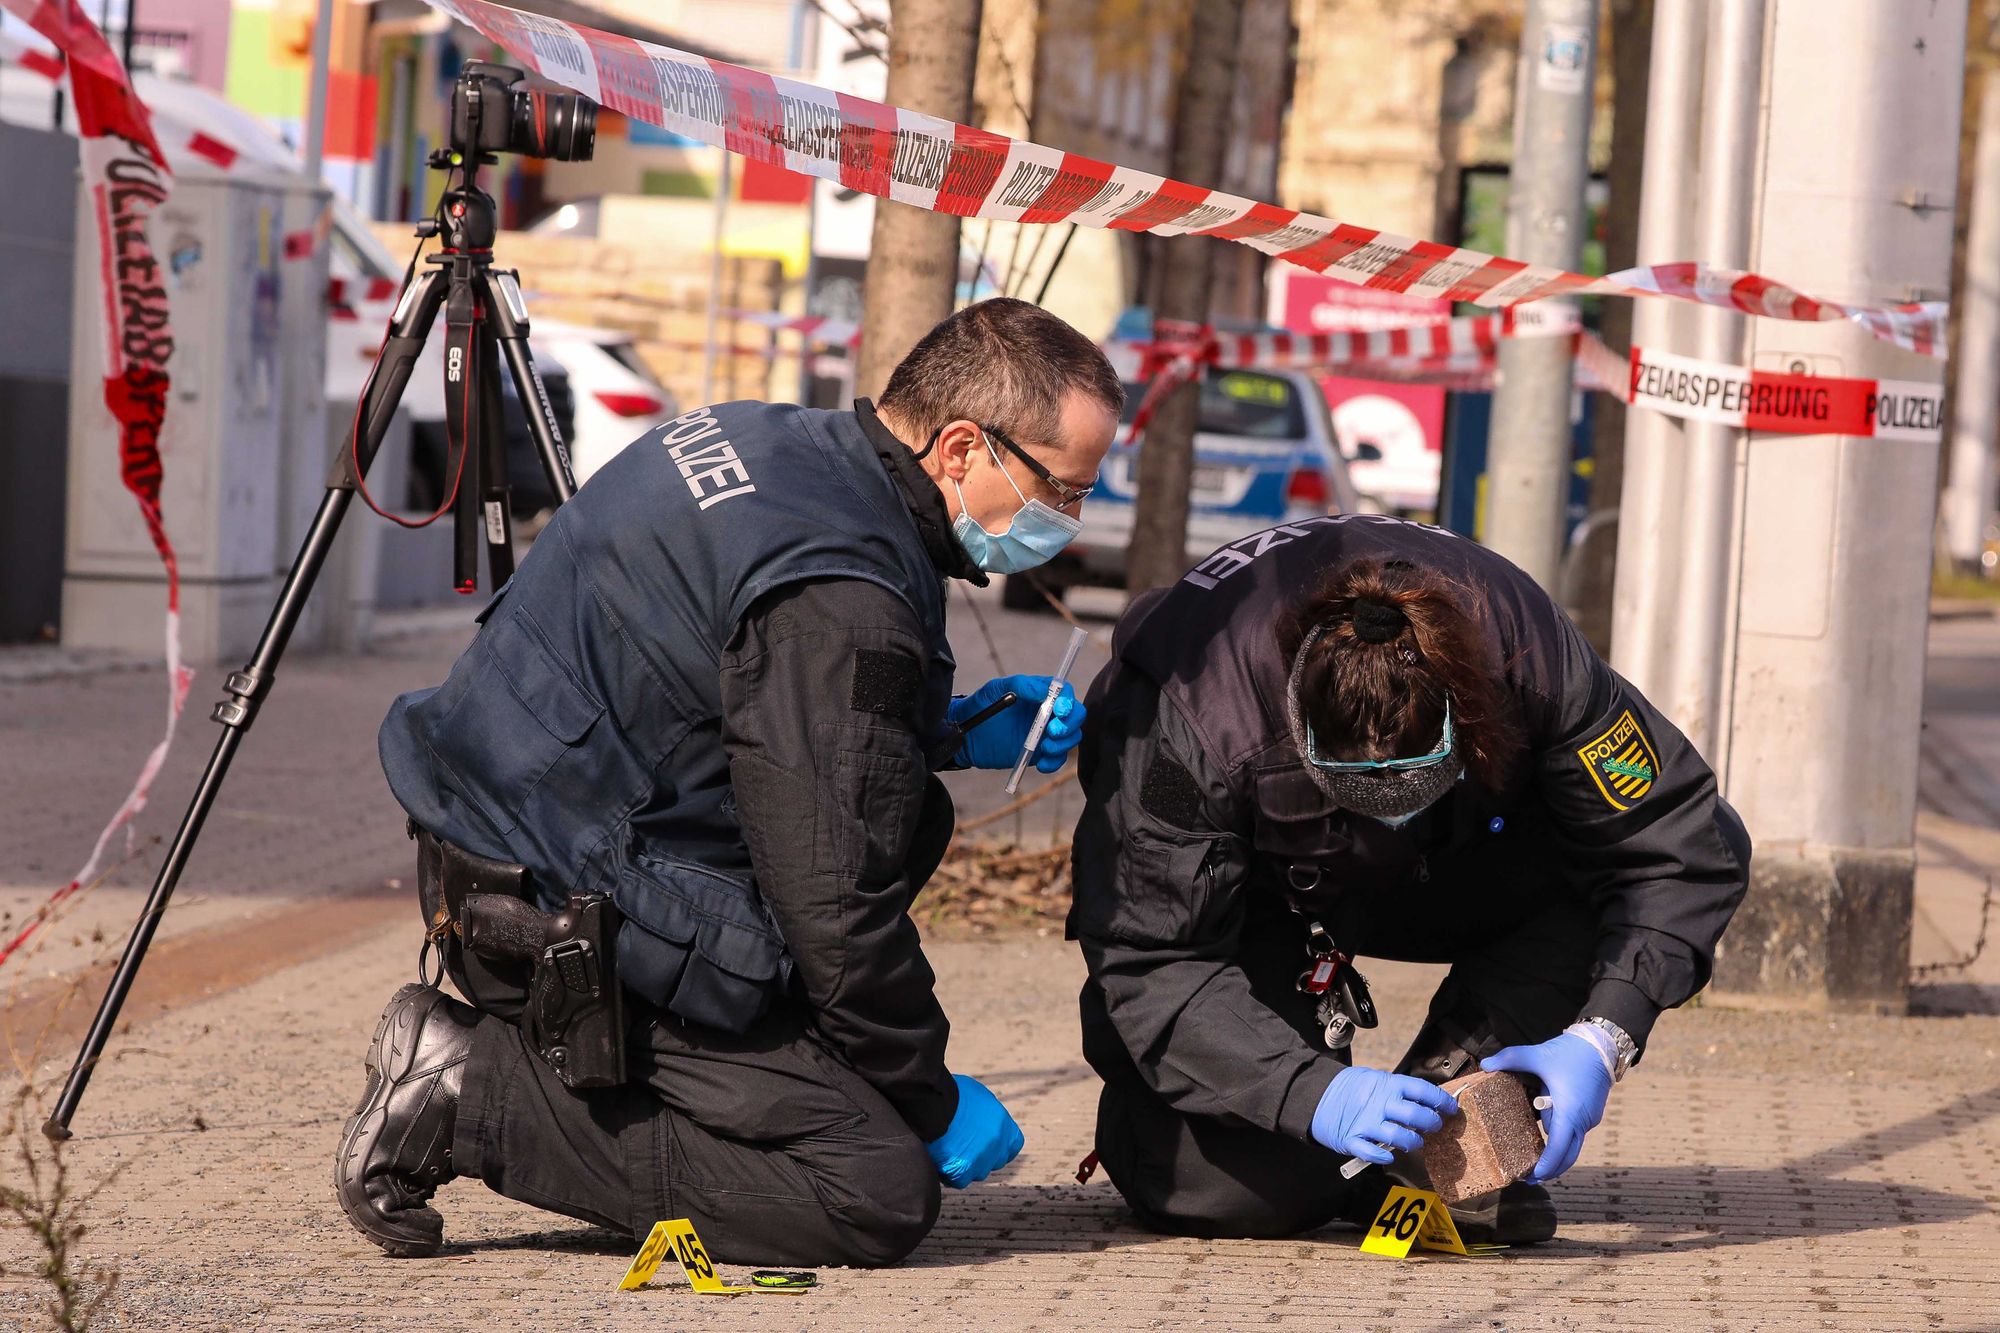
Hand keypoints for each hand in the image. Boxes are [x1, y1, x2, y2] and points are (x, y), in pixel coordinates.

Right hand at [925, 1074, 1024, 1187]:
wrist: (933, 1103)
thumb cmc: (952, 1094)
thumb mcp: (980, 1098)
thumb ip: (987, 1115)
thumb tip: (984, 1122)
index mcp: (1004, 1126)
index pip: (1013, 1145)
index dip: (1000, 1146)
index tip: (987, 1144)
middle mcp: (997, 1146)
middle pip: (994, 1161)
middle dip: (982, 1157)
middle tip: (963, 1147)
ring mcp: (981, 1161)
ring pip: (976, 1172)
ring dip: (965, 1165)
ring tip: (947, 1150)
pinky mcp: (962, 1172)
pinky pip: (958, 1180)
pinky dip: (949, 1174)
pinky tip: (940, 1160)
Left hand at [947, 674, 1085, 771]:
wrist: (964, 733)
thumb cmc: (980, 706)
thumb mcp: (996, 689)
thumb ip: (1021, 685)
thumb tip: (1046, 691)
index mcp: (1039, 693)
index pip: (1065, 694)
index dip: (1067, 702)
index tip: (1058, 710)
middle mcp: (1046, 712)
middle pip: (1075, 717)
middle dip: (1069, 725)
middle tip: (1052, 732)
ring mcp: (1044, 733)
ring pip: (1070, 738)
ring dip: (1063, 744)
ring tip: (1045, 748)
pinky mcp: (1038, 753)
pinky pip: (1056, 759)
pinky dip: (1054, 762)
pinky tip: (1042, 763)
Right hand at [1309, 1065, 1458, 1164]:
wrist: (1318, 1095)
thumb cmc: (1352, 1089)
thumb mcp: (1377, 1079)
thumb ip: (1399, 1091)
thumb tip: (1429, 1100)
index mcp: (1388, 1085)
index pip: (1423, 1091)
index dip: (1442, 1101)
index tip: (1451, 1108)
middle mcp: (1380, 1104)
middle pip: (1417, 1116)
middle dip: (1432, 1123)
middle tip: (1434, 1126)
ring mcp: (1366, 1123)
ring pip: (1400, 1137)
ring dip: (1413, 1143)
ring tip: (1415, 1142)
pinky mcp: (1353, 1140)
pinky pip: (1374, 1153)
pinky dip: (1384, 1156)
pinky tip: (1389, 1154)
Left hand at [1481, 1033, 1612, 1181]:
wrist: (1603, 1045)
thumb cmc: (1572, 1052)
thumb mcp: (1538, 1055)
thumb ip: (1510, 1059)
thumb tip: (1485, 1065)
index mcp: (1569, 1112)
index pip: (1558, 1149)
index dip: (1546, 1166)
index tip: (1533, 1177)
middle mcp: (1582, 1120)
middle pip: (1568, 1155)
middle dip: (1550, 1168)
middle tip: (1529, 1177)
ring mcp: (1590, 1118)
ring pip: (1571, 1141)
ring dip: (1554, 1145)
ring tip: (1533, 1145)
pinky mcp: (1592, 1113)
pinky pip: (1575, 1130)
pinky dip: (1562, 1132)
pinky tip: (1546, 1121)